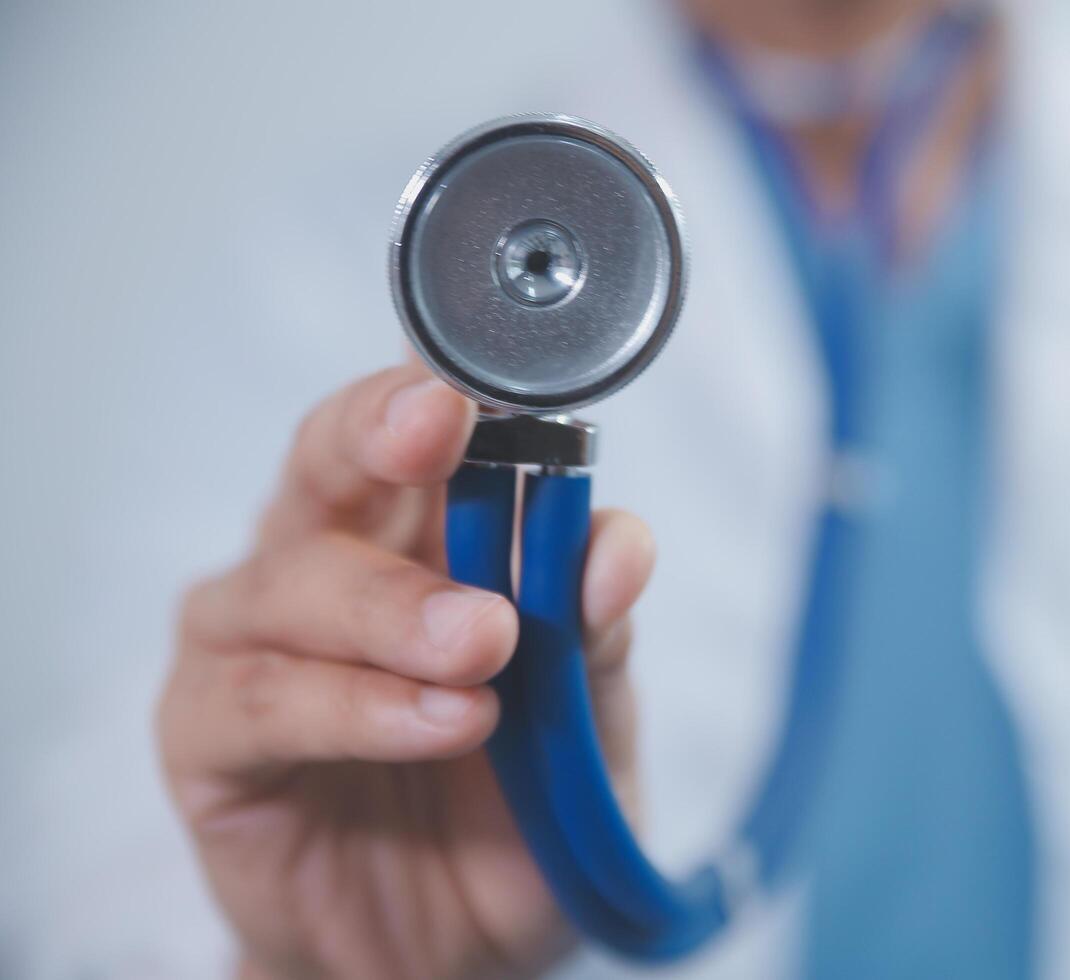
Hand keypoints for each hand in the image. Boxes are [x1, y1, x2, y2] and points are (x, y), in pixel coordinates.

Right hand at [156, 364, 652, 978]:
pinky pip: (264, 700)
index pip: (415, 424)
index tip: (482, 376)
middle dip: (382, 432)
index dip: (438, 381)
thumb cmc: (516, 810)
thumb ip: (593, 631)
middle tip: (444, 431)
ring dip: (395, 606)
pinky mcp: (207, 736)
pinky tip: (440, 722)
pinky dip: (358, 706)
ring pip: (295, 578)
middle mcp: (327, 563)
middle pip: (327, 458)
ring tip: (484, 647)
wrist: (453, 952)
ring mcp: (255, 644)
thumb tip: (616, 545)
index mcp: (422, 533)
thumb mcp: (589, 723)